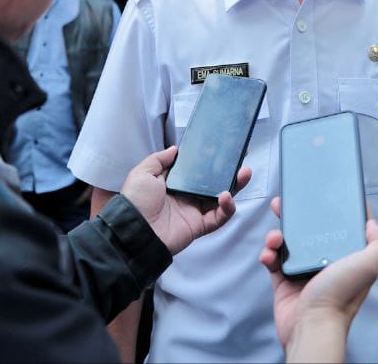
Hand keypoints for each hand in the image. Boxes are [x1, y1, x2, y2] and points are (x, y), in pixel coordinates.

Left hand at [119, 146, 250, 254]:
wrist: (134, 229)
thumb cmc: (136, 200)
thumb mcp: (143, 173)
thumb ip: (159, 159)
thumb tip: (175, 149)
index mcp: (175, 183)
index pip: (198, 170)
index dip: (211, 161)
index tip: (224, 150)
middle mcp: (188, 196)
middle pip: (215, 183)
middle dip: (230, 173)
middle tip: (242, 161)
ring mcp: (195, 211)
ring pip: (222, 199)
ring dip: (235, 187)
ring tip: (243, 174)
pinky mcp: (200, 226)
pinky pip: (219, 217)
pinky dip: (227, 207)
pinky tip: (226, 196)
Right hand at [259, 197, 377, 356]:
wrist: (311, 326)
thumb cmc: (340, 297)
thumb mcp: (369, 266)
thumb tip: (374, 225)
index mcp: (347, 257)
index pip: (342, 228)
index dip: (335, 211)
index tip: (324, 196)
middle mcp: (326, 263)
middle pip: (310, 231)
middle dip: (297, 216)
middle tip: (283, 204)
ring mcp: (304, 272)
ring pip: (289, 243)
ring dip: (278, 235)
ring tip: (275, 238)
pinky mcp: (284, 282)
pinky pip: (273, 260)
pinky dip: (268, 254)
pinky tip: (268, 255)